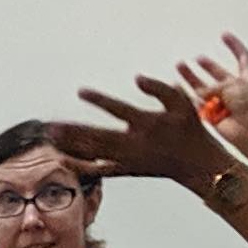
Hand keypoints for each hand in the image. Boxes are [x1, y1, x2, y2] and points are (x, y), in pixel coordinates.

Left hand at [50, 73, 238, 196]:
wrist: (197, 164)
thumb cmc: (189, 129)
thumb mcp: (182, 103)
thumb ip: (159, 88)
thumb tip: (137, 77)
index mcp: (147, 123)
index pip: (118, 109)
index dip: (100, 100)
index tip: (81, 91)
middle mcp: (134, 143)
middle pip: (98, 137)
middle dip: (74, 132)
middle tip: (50, 126)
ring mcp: (129, 159)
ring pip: (95, 153)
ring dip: (72, 146)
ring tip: (51, 138)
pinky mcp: (127, 170)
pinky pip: (101, 170)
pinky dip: (83, 166)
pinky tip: (65, 161)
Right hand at [173, 33, 247, 173]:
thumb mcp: (232, 87)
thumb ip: (214, 86)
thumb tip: (200, 92)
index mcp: (246, 79)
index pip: (243, 57)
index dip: (235, 45)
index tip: (225, 36)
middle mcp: (234, 90)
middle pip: (218, 73)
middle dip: (207, 65)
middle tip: (196, 58)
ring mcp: (223, 103)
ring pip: (204, 88)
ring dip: (193, 78)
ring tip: (181, 67)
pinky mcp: (213, 116)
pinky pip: (197, 104)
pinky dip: (189, 97)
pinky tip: (179, 88)